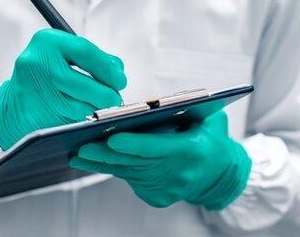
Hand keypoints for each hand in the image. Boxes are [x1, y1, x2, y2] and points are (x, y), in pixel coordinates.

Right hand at [0, 29, 127, 149]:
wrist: (13, 102)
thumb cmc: (47, 75)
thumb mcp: (66, 56)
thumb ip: (94, 58)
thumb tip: (118, 72)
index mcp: (47, 41)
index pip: (86, 52)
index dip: (108, 69)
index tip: (121, 81)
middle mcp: (36, 62)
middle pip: (85, 83)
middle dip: (106, 95)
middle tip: (115, 99)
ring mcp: (32, 90)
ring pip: (78, 106)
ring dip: (95, 110)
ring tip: (97, 108)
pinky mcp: (32, 114)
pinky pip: (68, 121)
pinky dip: (80, 121)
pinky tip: (81, 117)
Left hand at [70, 111, 250, 209]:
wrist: (220, 174)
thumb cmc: (212, 139)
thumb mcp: (212, 118)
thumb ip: (192, 107)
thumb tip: (158, 103)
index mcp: (192, 150)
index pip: (157, 147)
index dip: (134, 144)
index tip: (112, 138)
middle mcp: (178, 173)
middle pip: (135, 163)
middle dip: (106, 154)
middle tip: (82, 147)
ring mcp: (167, 189)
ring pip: (128, 173)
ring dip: (102, 163)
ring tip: (79, 154)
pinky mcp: (157, 197)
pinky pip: (131, 180)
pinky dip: (115, 169)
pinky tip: (95, 161)